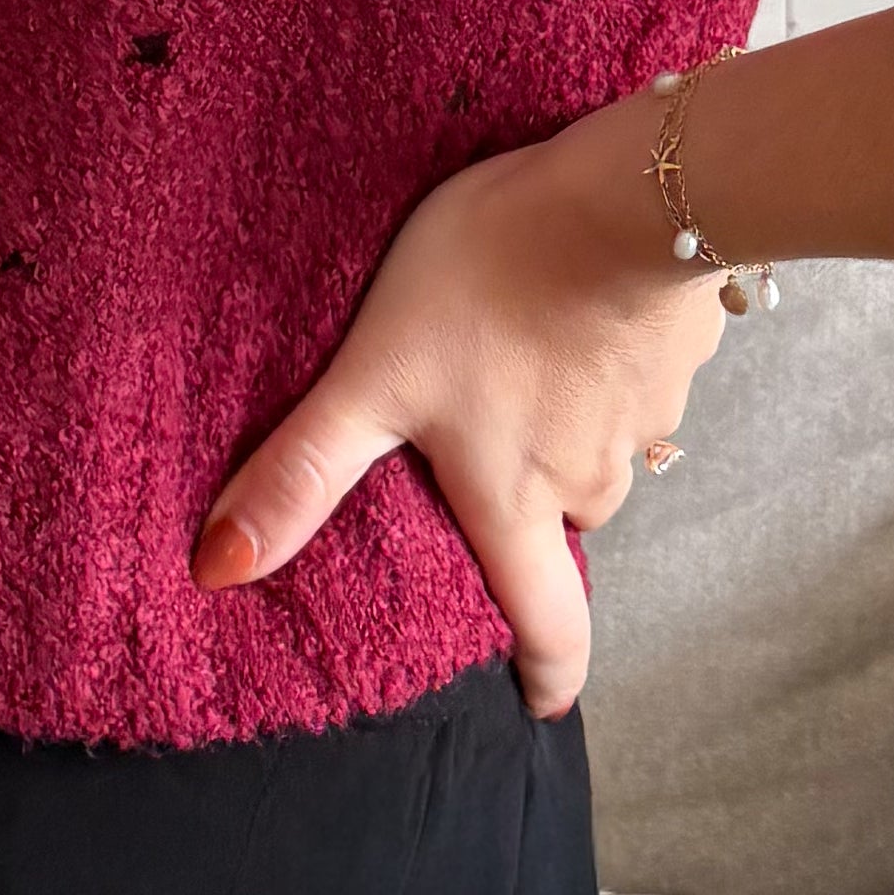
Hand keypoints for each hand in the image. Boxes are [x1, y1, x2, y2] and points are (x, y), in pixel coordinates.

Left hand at [188, 94, 735, 717]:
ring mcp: (647, 414)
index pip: (549, 627)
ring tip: (516, 372)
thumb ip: (304, 471)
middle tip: (487, 478)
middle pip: (566, 526)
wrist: (628, 197)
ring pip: (599, 448)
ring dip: (564, 429)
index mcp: (520, 500)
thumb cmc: (492, 284)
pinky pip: (634, 379)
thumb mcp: (375, 378)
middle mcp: (593, 477)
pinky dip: (600, 362)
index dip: (545, 674)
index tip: (539, 697)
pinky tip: (567, 310)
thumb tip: (218, 570)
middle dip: (531, 515)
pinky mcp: (676, 349)